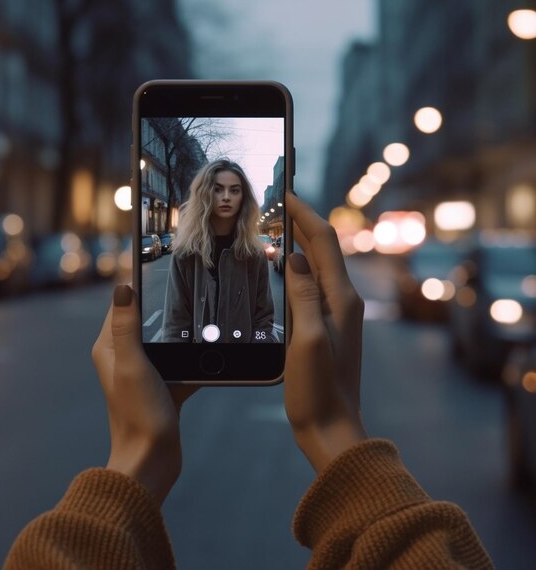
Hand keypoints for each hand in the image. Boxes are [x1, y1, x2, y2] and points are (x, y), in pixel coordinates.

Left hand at [91, 285, 196, 503]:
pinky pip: (180, 362)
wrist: (152, 461)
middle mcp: (124, 358)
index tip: (154, 263)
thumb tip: (122, 286)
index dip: (135, 285)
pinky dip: (193, 356)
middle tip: (187, 286)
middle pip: (145, 321)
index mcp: (110, 349)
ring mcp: (145, 373)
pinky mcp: (163, 387)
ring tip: (202, 313)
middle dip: (162, 305)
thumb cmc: (138, 413)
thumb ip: (126, 327)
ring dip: (180, 330)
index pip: (121, 306)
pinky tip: (211, 351)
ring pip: (165, 341)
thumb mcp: (132, 364)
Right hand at [284, 192, 366, 471]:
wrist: (331, 426)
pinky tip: (283, 267)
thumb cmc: (318, 389)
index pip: (323, 242)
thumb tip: (298, 257)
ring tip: (277, 227)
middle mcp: (343, 300)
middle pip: (324, 248)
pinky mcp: (327, 324)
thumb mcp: (307, 339)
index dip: (305, 214)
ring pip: (318, 264)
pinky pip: (313, 284)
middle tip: (276, 205)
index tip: (286, 193)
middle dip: (302, 222)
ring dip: (300, 242)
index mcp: (341, 298)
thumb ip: (304, 295)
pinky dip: (297, 266)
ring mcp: (336, 312)